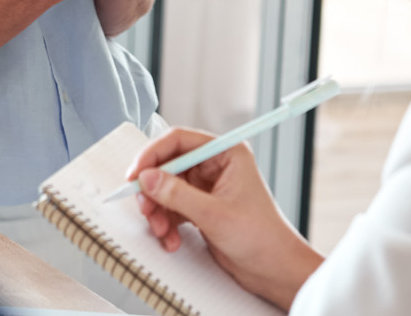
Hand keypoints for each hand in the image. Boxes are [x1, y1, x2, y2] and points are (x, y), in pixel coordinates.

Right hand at [126, 127, 323, 310]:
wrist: (274, 270)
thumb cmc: (261, 237)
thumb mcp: (214, 214)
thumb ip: (177, 195)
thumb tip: (147, 178)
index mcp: (226, 153)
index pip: (179, 141)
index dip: (153, 154)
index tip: (136, 174)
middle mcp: (215, 165)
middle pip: (169, 165)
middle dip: (154, 189)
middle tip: (145, 207)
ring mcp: (207, 187)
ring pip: (167, 188)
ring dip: (159, 210)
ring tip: (161, 230)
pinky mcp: (202, 207)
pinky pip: (173, 207)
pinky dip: (167, 223)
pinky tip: (171, 239)